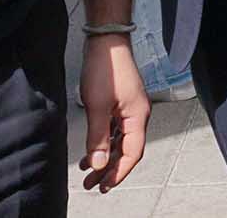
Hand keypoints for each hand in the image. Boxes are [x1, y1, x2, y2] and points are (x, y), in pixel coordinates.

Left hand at [77, 33, 148, 191]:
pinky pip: (116, 129)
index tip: (104, 186)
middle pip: (127, 149)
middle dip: (110, 169)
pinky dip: (104, 141)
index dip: (119, 172)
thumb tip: (99, 165)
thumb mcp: (97, 107)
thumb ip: (98, 138)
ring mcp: (131, 107)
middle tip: (92, 185)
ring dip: (105, 156)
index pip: (132, 154)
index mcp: (138, 116)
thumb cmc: (105, 67)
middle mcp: (138, 114)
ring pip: (120, 140)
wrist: (105, 39)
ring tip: (87, 172)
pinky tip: (92, 148)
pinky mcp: (122, 101)